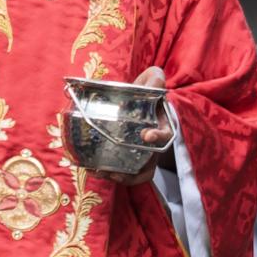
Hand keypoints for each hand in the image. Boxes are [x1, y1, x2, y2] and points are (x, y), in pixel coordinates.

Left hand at [88, 66, 172, 186]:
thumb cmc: (148, 90)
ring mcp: (142, 152)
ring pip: (135, 173)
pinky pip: (123, 171)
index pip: (166, 135)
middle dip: (132, 172)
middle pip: (148, 164)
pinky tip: (91, 168)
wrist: (138, 97)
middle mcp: (154, 143)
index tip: (147, 135)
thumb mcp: (154, 79)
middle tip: (115, 171)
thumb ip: (155, 79)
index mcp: (162, 125)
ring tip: (99, 172)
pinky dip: (109, 174)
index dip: (158, 137)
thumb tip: (156, 80)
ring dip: (118, 177)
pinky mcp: (128, 154)